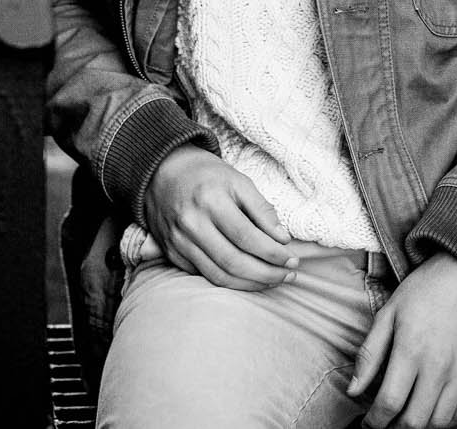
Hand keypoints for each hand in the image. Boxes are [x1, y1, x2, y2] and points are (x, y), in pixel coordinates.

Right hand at [142, 146, 299, 290]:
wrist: (164, 172)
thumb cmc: (207, 175)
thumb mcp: (239, 180)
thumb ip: (262, 209)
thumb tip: (282, 239)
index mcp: (210, 201)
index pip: (247, 237)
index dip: (273, 253)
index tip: (292, 258)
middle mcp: (191, 224)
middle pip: (234, 262)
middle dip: (266, 274)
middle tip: (288, 275)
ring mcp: (179, 241)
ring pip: (219, 276)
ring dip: (250, 284)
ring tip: (273, 281)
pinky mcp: (172, 253)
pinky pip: (204, 275)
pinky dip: (229, 282)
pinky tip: (248, 279)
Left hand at [347, 253, 456, 427]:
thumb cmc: (424, 290)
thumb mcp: (388, 313)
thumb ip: (370, 354)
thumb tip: (353, 391)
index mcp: (411, 350)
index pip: (389, 403)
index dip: (375, 422)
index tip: (369, 424)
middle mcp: (439, 366)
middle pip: (415, 421)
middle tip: (387, 423)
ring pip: (440, 422)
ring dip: (421, 426)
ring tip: (409, 417)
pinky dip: (448, 420)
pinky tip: (434, 411)